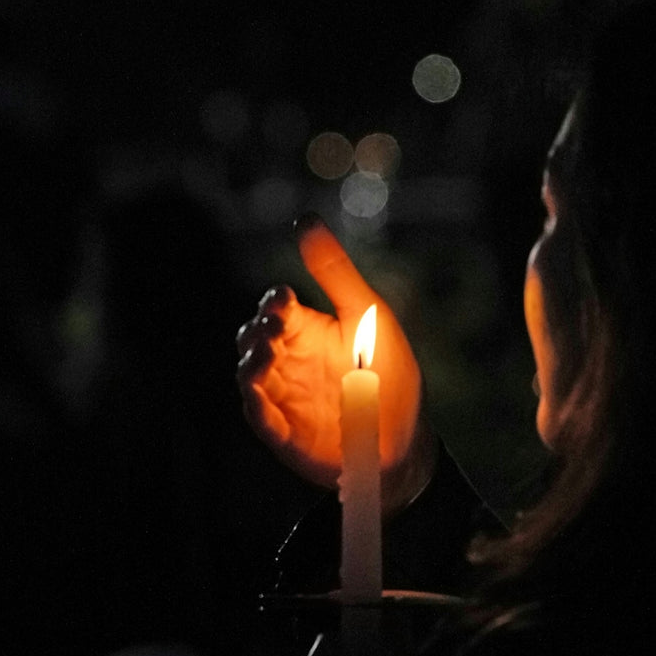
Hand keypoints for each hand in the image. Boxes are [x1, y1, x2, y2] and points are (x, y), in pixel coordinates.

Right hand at [236, 214, 436, 515]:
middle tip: (274, 328)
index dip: (274, 302)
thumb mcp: (367, 314)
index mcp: (305, 329)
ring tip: (264, 357)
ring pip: (249, 376)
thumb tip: (304, 219)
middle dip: (257, 331)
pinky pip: (261, 418)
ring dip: (251, 365)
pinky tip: (259, 397)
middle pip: (252, 339)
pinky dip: (256, 407)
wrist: (405, 436)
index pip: (274, 307)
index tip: (285, 299)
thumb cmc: (388, 371)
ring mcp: (283, 397)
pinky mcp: (284, 433)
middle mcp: (287, 360)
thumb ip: (334, 271)